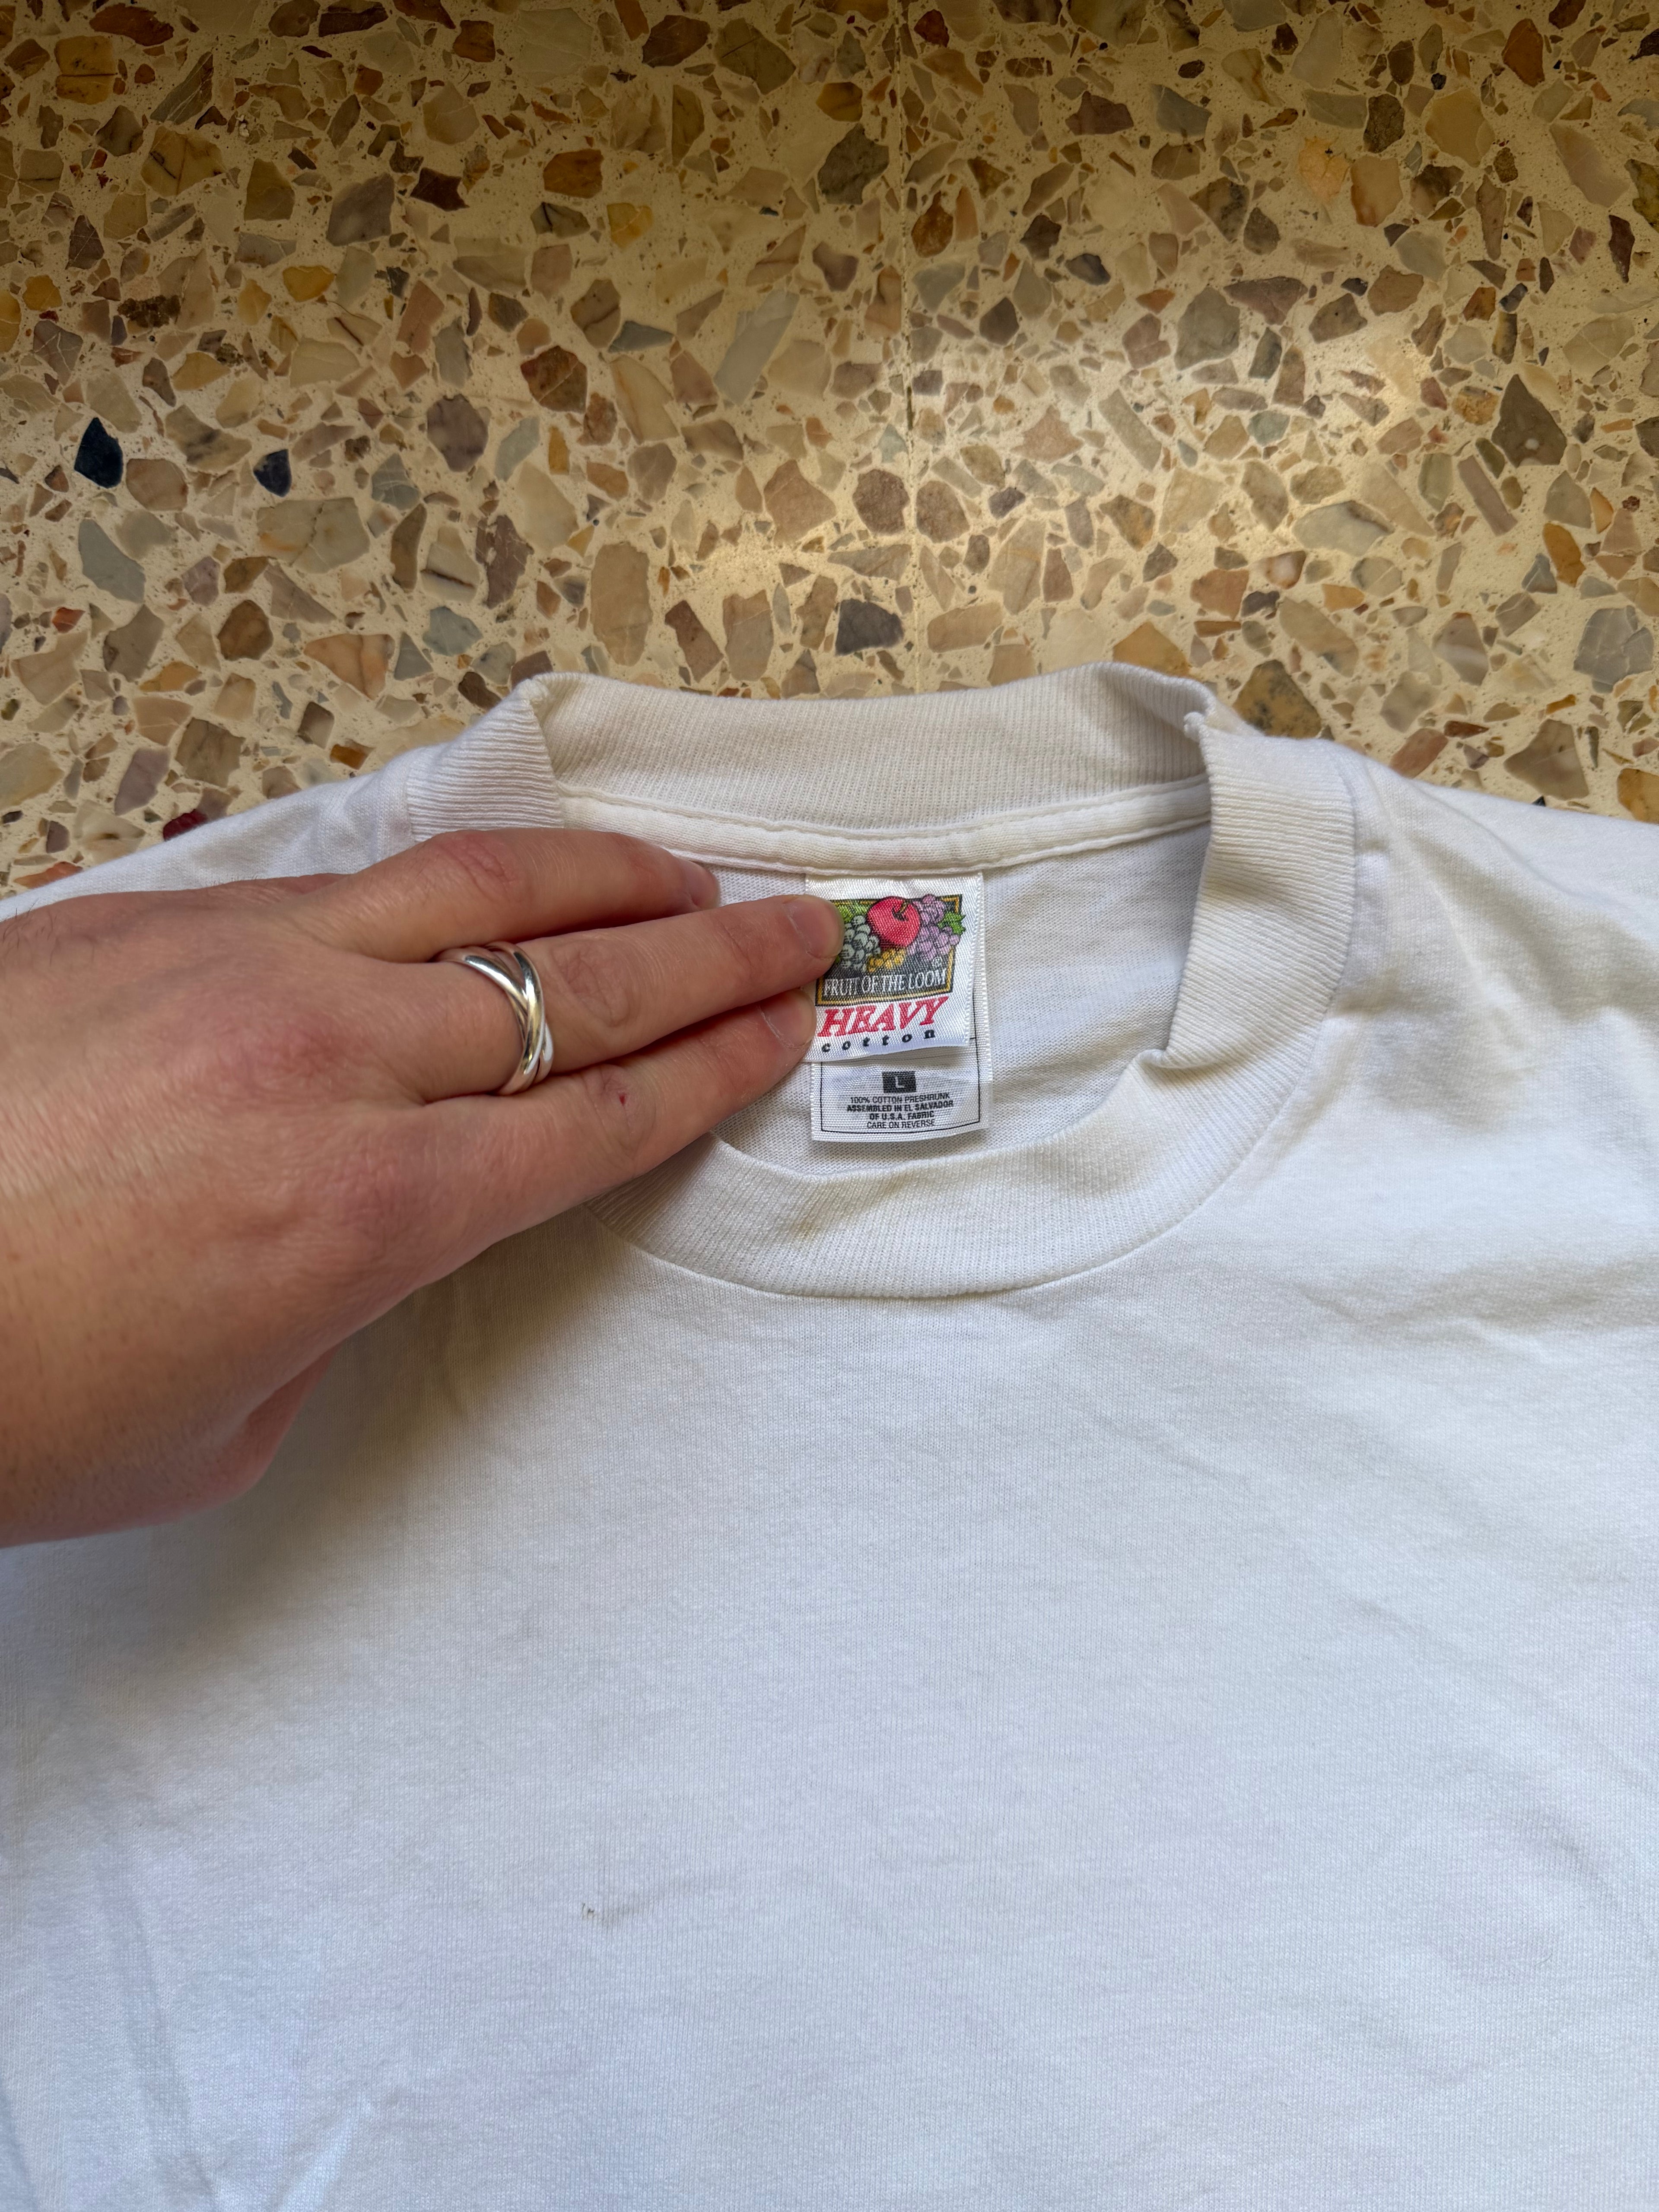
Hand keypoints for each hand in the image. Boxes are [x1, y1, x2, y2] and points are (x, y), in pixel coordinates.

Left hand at [0, 830, 842, 1546]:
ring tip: (687, 878)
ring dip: (606, 884)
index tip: (791, 1029)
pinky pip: (347, 881)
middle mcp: (332, 1068)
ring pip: (475, 893)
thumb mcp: (215, 1424)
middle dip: (715, 964)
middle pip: (578, 991)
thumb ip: (331, 1309)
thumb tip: (359, 1227)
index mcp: (368, 1216)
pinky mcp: (151, 919)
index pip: (600, 1119)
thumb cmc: (0, 1401)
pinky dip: (451, 877)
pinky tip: (491, 880)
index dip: (714, 1069)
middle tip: (808, 928)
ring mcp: (240, 968)